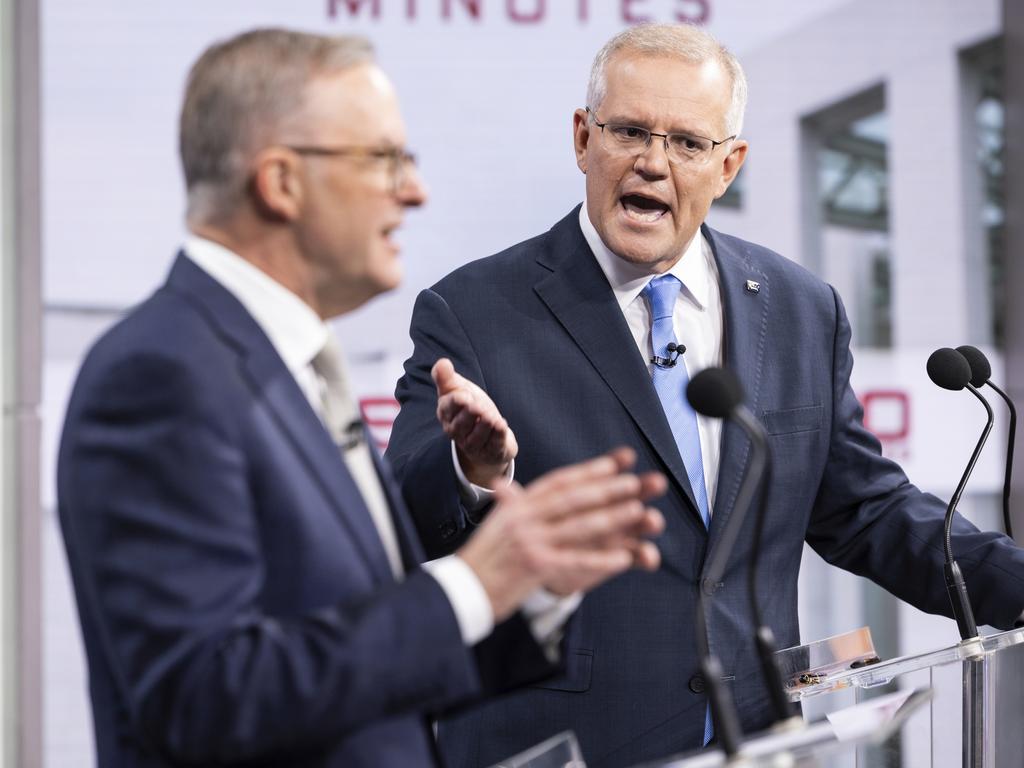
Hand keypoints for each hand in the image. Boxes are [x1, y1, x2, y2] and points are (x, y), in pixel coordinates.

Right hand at [432, 358, 517, 487]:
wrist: (486, 433)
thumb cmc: (469, 407)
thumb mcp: (458, 389)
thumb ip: (447, 377)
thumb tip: (442, 362)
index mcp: (446, 413)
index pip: (448, 407)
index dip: (456, 402)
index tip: (465, 395)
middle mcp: (456, 431)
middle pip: (461, 424)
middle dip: (471, 414)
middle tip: (479, 407)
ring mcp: (472, 444)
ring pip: (477, 436)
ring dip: (485, 425)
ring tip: (492, 417)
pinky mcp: (490, 451)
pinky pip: (493, 444)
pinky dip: (497, 435)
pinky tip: (501, 425)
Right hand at [457, 447, 665, 622]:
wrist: (459, 591)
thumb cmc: (479, 560)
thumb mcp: (494, 525)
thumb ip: (508, 506)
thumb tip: (504, 486)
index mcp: (517, 507)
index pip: (557, 483)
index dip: (587, 472)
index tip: (613, 464)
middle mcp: (523, 519)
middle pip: (573, 499)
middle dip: (607, 489)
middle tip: (635, 482)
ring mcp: (529, 541)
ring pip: (579, 525)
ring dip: (612, 518)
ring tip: (639, 511)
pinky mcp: (534, 566)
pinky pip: (575, 561)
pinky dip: (601, 559)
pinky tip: (624, 558)